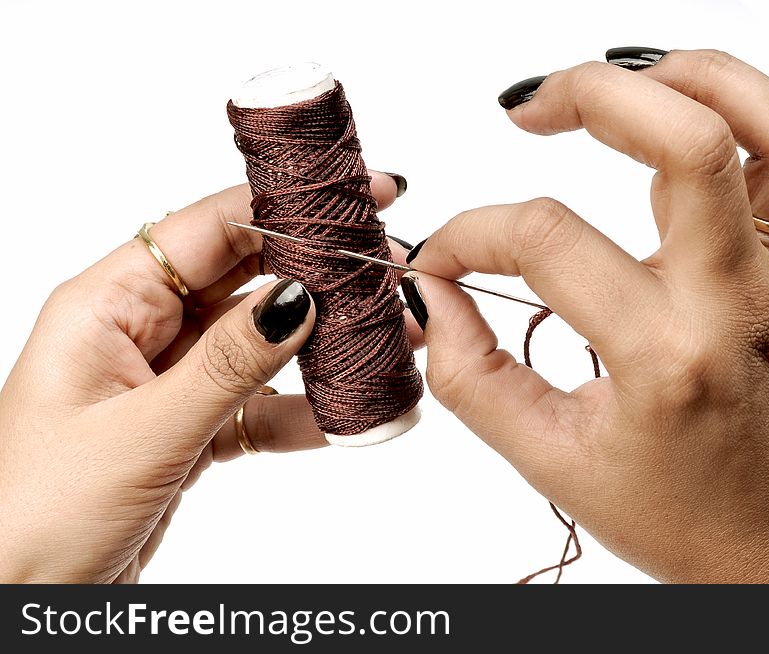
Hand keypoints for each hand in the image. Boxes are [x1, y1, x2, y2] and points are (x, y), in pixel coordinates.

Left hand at [0, 172, 413, 582]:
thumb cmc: (38, 512)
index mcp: (108, 304)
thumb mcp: (144, 432)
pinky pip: (258, 405)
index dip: (287, 206)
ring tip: (387, 339)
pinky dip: (303, 411)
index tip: (358, 194)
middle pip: (245, 278)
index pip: (209, 228)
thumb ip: (228, 365)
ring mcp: (168, 380)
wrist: (17, 599)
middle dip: (318, 275)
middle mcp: (140, 330)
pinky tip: (348, 414)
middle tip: (388, 271)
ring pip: (260, 344)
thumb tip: (300, 299)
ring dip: (321, 346)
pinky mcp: (189, 427)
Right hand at [401, 50, 768, 582]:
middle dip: (592, 93)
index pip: (546, 242)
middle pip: (687, 138)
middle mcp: (734, 301)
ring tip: (629, 82)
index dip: (469, 234)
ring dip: (699, 78)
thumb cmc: (676, 518)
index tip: (441, 259)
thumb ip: (470, 376)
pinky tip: (715, 126)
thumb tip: (431, 296)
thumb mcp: (549, 460)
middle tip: (527, 108)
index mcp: (663, 356)